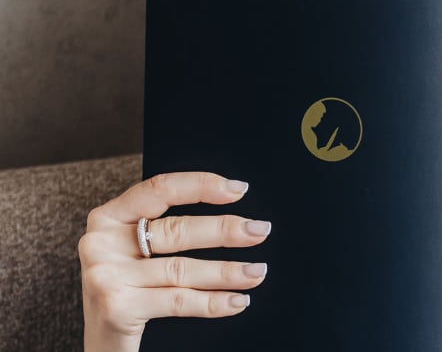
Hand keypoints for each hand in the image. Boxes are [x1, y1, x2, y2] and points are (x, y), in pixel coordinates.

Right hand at [78, 172, 271, 351]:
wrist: (102, 343)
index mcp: (108, 218)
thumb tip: (233, 216)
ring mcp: (106, 275)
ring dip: (227, 271)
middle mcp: (100, 243)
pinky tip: (237, 301)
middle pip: (176, 230)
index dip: (201, 185)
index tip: (239, 190)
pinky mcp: (116, 306)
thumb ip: (167, 228)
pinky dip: (213, 302)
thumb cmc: (129, 289)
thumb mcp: (137, 252)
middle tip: (260, 231)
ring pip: (181, 268)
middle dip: (225, 230)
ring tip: (257, 272)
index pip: (160, 189)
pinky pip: (178, 300)